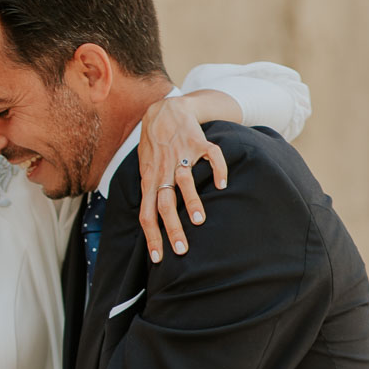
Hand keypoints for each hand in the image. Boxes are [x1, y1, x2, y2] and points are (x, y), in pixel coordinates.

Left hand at [138, 94, 228, 262]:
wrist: (165, 110)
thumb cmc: (154, 146)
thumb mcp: (145, 170)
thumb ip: (149, 192)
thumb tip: (150, 222)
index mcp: (150, 180)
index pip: (146, 214)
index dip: (151, 237)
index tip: (158, 259)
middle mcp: (164, 170)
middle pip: (164, 203)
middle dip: (172, 229)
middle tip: (182, 250)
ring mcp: (181, 156)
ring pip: (185, 181)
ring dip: (191, 201)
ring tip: (199, 221)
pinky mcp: (198, 142)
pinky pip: (210, 156)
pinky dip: (218, 169)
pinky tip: (223, 184)